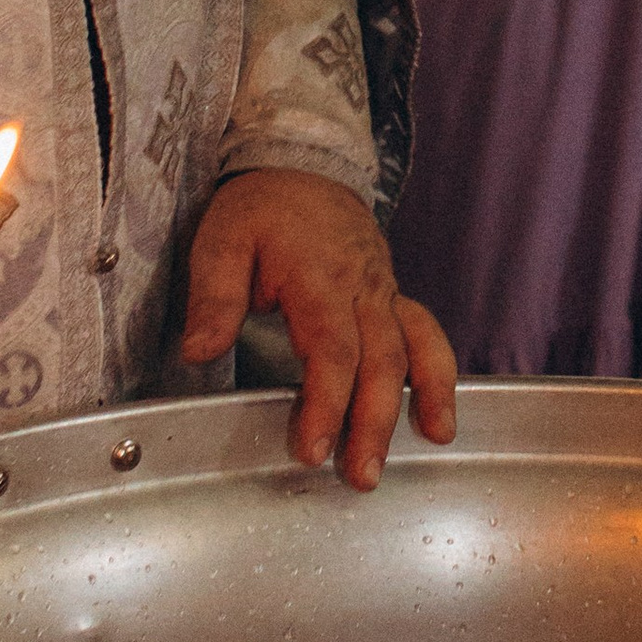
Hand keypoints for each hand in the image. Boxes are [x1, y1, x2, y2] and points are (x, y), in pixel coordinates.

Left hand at [179, 170, 458, 485]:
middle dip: (374, 421)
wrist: (302, 165)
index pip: (331, 350)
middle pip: (381, 360)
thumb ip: (213, 299)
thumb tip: (199, 352)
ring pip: (417, 345)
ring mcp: (384, 290)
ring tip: (433, 440)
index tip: (310, 449)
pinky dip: (440, 373)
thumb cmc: (259, 209)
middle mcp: (362, 286)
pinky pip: (426, 334)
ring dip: (428, 395)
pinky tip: (441, 414)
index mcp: (318, 277)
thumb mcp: (221, 240)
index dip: (325, 403)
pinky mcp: (393, 296)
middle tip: (361, 475)